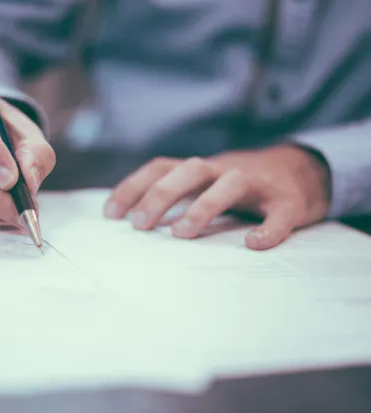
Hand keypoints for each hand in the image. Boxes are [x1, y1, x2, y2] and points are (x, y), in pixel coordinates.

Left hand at [104, 146, 330, 249]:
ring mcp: (258, 184)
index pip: (161, 167)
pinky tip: (254, 244)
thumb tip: (132, 221)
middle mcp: (225, 170)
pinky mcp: (288, 202)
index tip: (111, 214)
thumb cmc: (240, 185)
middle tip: (140, 225)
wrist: (301, 171)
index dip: (133, 186)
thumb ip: (177, 195)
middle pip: (189, 170)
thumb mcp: (205, 183)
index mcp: (201, 169)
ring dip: (204, 206)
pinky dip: (269, 229)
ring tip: (181, 233)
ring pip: (230, 184)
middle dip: (161, 194)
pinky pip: (280, 214)